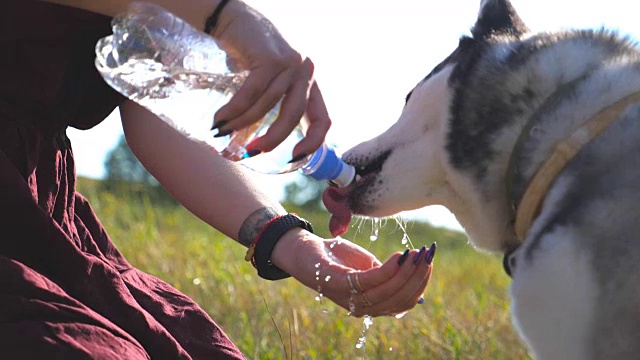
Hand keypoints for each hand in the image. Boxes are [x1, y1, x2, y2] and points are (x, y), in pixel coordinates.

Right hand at [210, 1, 330, 157]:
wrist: (232, 18)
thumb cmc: (248, 55)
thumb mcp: (264, 85)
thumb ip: (266, 111)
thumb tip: (249, 148)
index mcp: (309, 83)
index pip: (322, 118)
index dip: (313, 142)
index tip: (293, 158)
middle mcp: (305, 71)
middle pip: (295, 115)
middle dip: (273, 138)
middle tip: (252, 151)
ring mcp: (290, 63)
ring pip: (268, 105)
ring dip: (243, 123)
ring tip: (222, 132)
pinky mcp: (271, 58)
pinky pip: (252, 93)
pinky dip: (234, 110)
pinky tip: (220, 119)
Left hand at [272, 229, 434, 317]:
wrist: (305, 249)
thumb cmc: (339, 258)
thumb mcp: (368, 266)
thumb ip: (389, 273)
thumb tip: (418, 269)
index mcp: (371, 304)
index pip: (404, 303)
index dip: (420, 284)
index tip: (430, 262)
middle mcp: (361, 307)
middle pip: (398, 299)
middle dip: (417, 276)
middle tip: (426, 255)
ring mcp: (348, 297)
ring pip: (387, 292)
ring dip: (406, 272)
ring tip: (415, 253)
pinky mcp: (337, 283)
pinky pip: (369, 281)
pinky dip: (388, 270)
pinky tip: (398, 255)